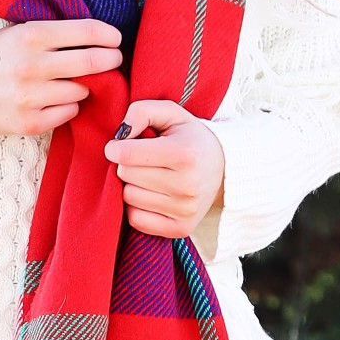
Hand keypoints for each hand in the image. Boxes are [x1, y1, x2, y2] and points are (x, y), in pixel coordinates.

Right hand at [0, 16, 123, 134]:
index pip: (85, 31)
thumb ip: (53, 35)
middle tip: (113, 59)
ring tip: (67, 83)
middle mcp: (32, 65)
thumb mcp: (18, 34)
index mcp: (31, 36)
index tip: (116, 39)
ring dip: (82, 87)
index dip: (109, 35)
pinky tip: (55, 101)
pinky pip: (69, 113)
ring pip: (81, 91)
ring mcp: (31, 96)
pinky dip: (68, 107)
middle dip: (110, 60)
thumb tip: (99, 39)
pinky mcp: (29, 122)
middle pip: (91, 62)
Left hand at [108, 99, 225, 237]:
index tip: (120, 144)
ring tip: (149, 176)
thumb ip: (141, 111)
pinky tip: (151, 195)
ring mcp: (185, 210)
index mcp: (184, 154)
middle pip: (125, 175)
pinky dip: (137, 207)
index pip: (126, 154)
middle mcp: (186, 185)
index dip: (115, 147)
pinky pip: (136, 219)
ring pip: (128, 197)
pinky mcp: (181, 229)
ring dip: (132, 185)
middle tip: (143, 160)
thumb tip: (119, 135)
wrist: (223, 169)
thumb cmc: (190, 138)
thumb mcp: (171, 113)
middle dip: (126, 164)